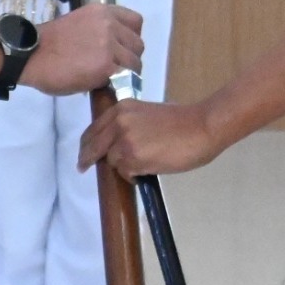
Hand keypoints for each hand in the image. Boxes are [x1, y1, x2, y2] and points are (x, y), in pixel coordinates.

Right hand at [24, 2, 142, 91]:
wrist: (30, 55)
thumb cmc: (48, 43)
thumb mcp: (78, 24)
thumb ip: (99, 32)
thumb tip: (111, 50)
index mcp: (102, 12)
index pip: (135, 21)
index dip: (130, 38)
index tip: (120, 49)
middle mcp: (109, 24)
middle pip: (137, 44)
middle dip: (128, 58)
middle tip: (113, 68)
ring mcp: (110, 44)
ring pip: (135, 62)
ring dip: (125, 73)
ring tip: (108, 79)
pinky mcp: (107, 65)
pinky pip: (125, 77)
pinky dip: (118, 84)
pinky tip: (104, 86)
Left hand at [78, 98, 223, 176]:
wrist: (201, 127)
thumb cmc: (182, 121)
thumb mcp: (146, 114)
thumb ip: (129, 124)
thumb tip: (116, 142)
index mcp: (121, 109)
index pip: (93, 129)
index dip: (86, 143)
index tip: (84, 153)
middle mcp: (118, 123)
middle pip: (92, 146)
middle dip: (87, 158)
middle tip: (83, 167)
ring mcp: (124, 141)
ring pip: (111, 161)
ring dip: (121, 167)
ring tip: (139, 167)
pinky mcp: (133, 159)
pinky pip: (124, 173)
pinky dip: (133, 176)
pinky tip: (146, 172)